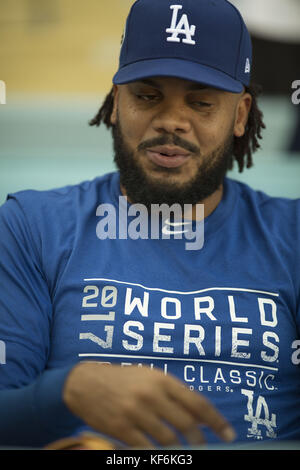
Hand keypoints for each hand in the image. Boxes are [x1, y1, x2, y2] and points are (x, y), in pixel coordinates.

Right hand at [63, 362, 234, 447]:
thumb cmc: (122, 378)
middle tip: (204, 447)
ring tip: (184, 452)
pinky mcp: (122, 429)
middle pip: (187, 425)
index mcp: (162, 380)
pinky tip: (161, 454)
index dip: (216, 421)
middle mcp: (152, 395)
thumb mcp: (149, 377)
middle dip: (200, 441)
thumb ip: (173, 393)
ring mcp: (136, 413)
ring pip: (169, 441)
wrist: (85, 383)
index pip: (198, 403)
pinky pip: (147, 449)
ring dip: (181, 451)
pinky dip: (157, 455)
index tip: (229, 434)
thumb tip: (199, 416)